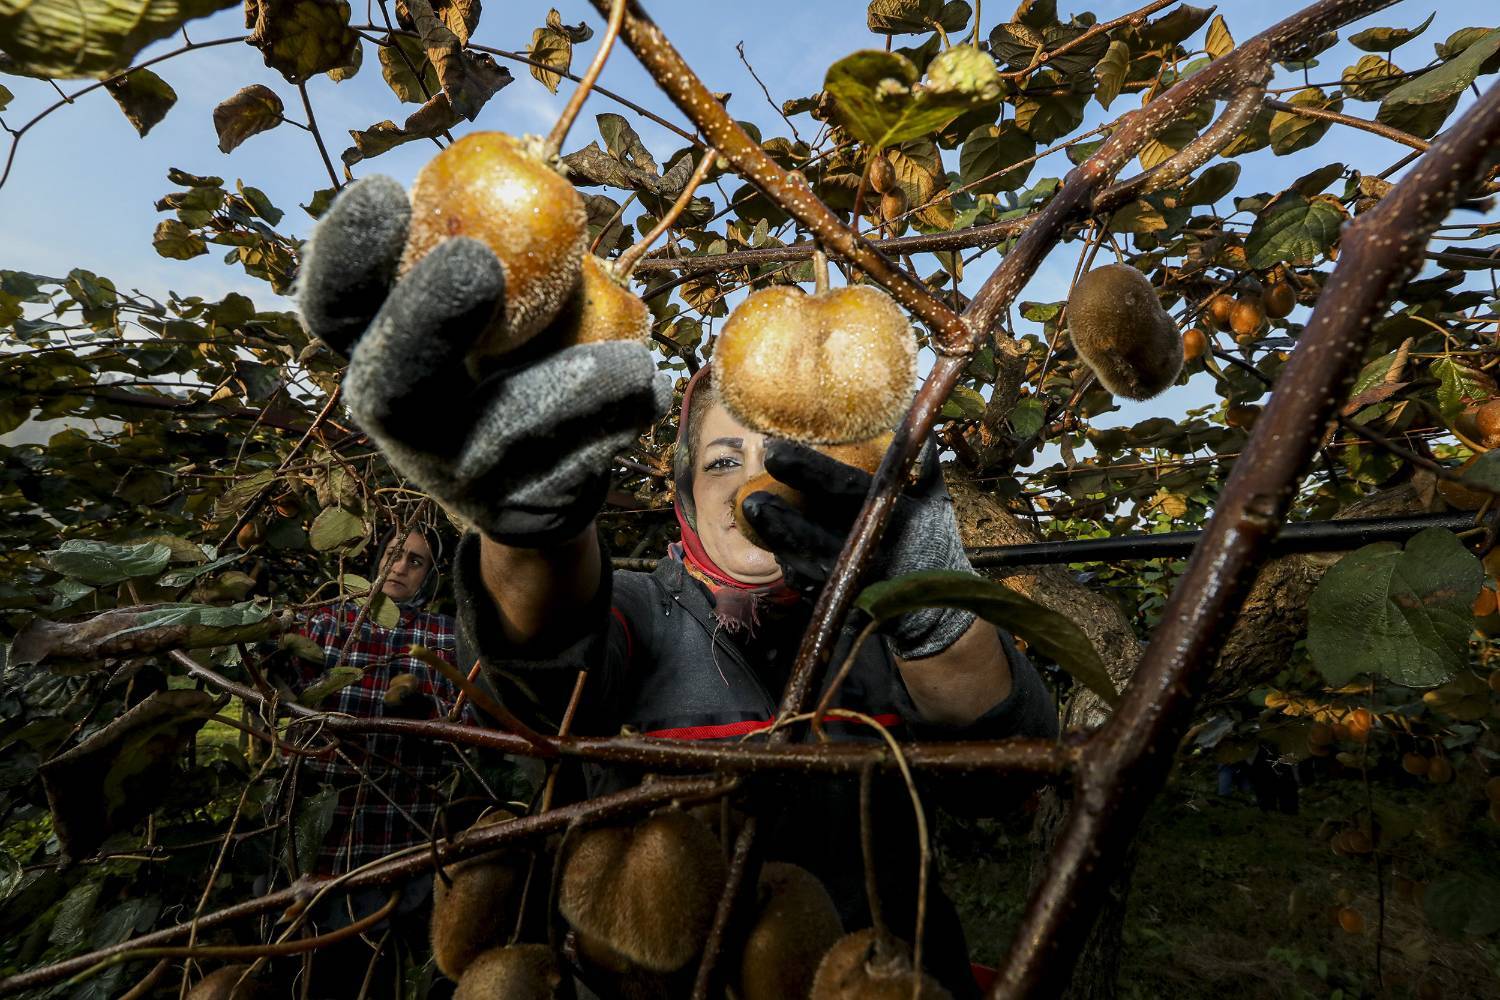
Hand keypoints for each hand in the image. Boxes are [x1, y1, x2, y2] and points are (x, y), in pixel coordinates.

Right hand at [297, 176, 669, 546]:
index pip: (334, 310)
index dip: (345, 256)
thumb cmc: (511, 369)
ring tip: (630, 363)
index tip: (383, 190)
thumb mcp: (489, 319)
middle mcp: (400, 421)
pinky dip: (620, 421)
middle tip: (474, 263)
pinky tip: (648, 392)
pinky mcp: (519, 511)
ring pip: (502, 436)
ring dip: (571, 390)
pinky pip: (576, 464)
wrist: (540, 489)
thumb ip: (491, 269)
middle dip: (426, 322)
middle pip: (391, 386)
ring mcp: (457, 478)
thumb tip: (535, 170)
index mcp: (377, 356)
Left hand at [740, 437, 975, 658]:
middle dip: (781, 516)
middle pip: (818, 535)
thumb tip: (904, 411)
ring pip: (808, 563)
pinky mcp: (848, 605)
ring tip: (754, 514)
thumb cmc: (933, 538)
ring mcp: (861, 584)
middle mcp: (878, 552)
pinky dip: (792, 564)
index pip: (844, 487)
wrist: (939, 605)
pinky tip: (775, 544)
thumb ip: (916, 460)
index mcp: (898, 516)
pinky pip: (812, 586)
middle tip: (751, 497)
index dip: (807, 468)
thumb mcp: (933, 498)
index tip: (774, 450)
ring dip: (778, 540)